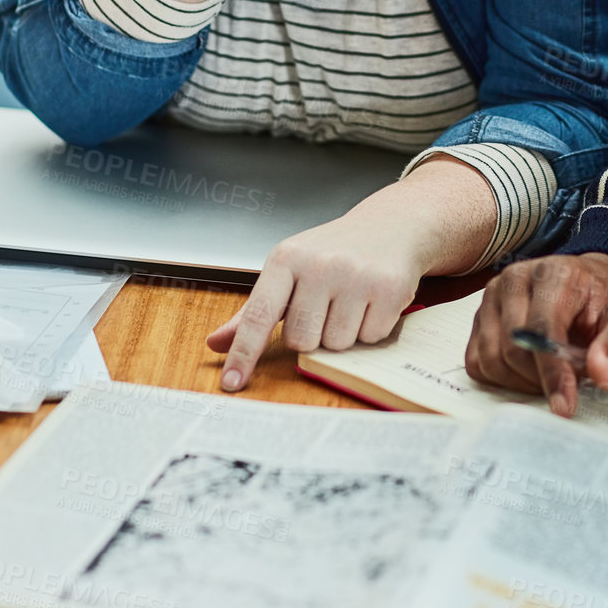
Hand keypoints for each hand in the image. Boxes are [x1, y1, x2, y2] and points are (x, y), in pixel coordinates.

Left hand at [207, 216, 426, 388]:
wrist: (390, 224)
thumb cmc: (333, 252)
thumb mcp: (289, 271)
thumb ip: (254, 311)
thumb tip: (217, 344)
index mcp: (286, 258)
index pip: (259, 315)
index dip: (244, 352)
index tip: (231, 382)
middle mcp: (320, 264)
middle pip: (301, 340)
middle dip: (312, 334)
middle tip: (325, 306)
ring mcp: (356, 276)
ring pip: (336, 344)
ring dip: (343, 333)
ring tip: (351, 302)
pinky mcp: (389, 288)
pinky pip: (369, 338)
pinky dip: (370, 329)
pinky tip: (372, 302)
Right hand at [464, 253, 607, 417]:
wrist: (591, 282)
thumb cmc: (606, 301)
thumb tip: (603, 375)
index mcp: (554, 273)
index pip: (541, 329)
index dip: (552, 372)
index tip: (565, 405)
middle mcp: (515, 279)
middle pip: (512, 349)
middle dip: (542, 378)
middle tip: (571, 379)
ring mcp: (492, 297)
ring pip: (491, 359)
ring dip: (522, 381)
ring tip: (553, 372)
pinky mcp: (481, 317)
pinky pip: (477, 362)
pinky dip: (502, 378)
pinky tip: (530, 371)